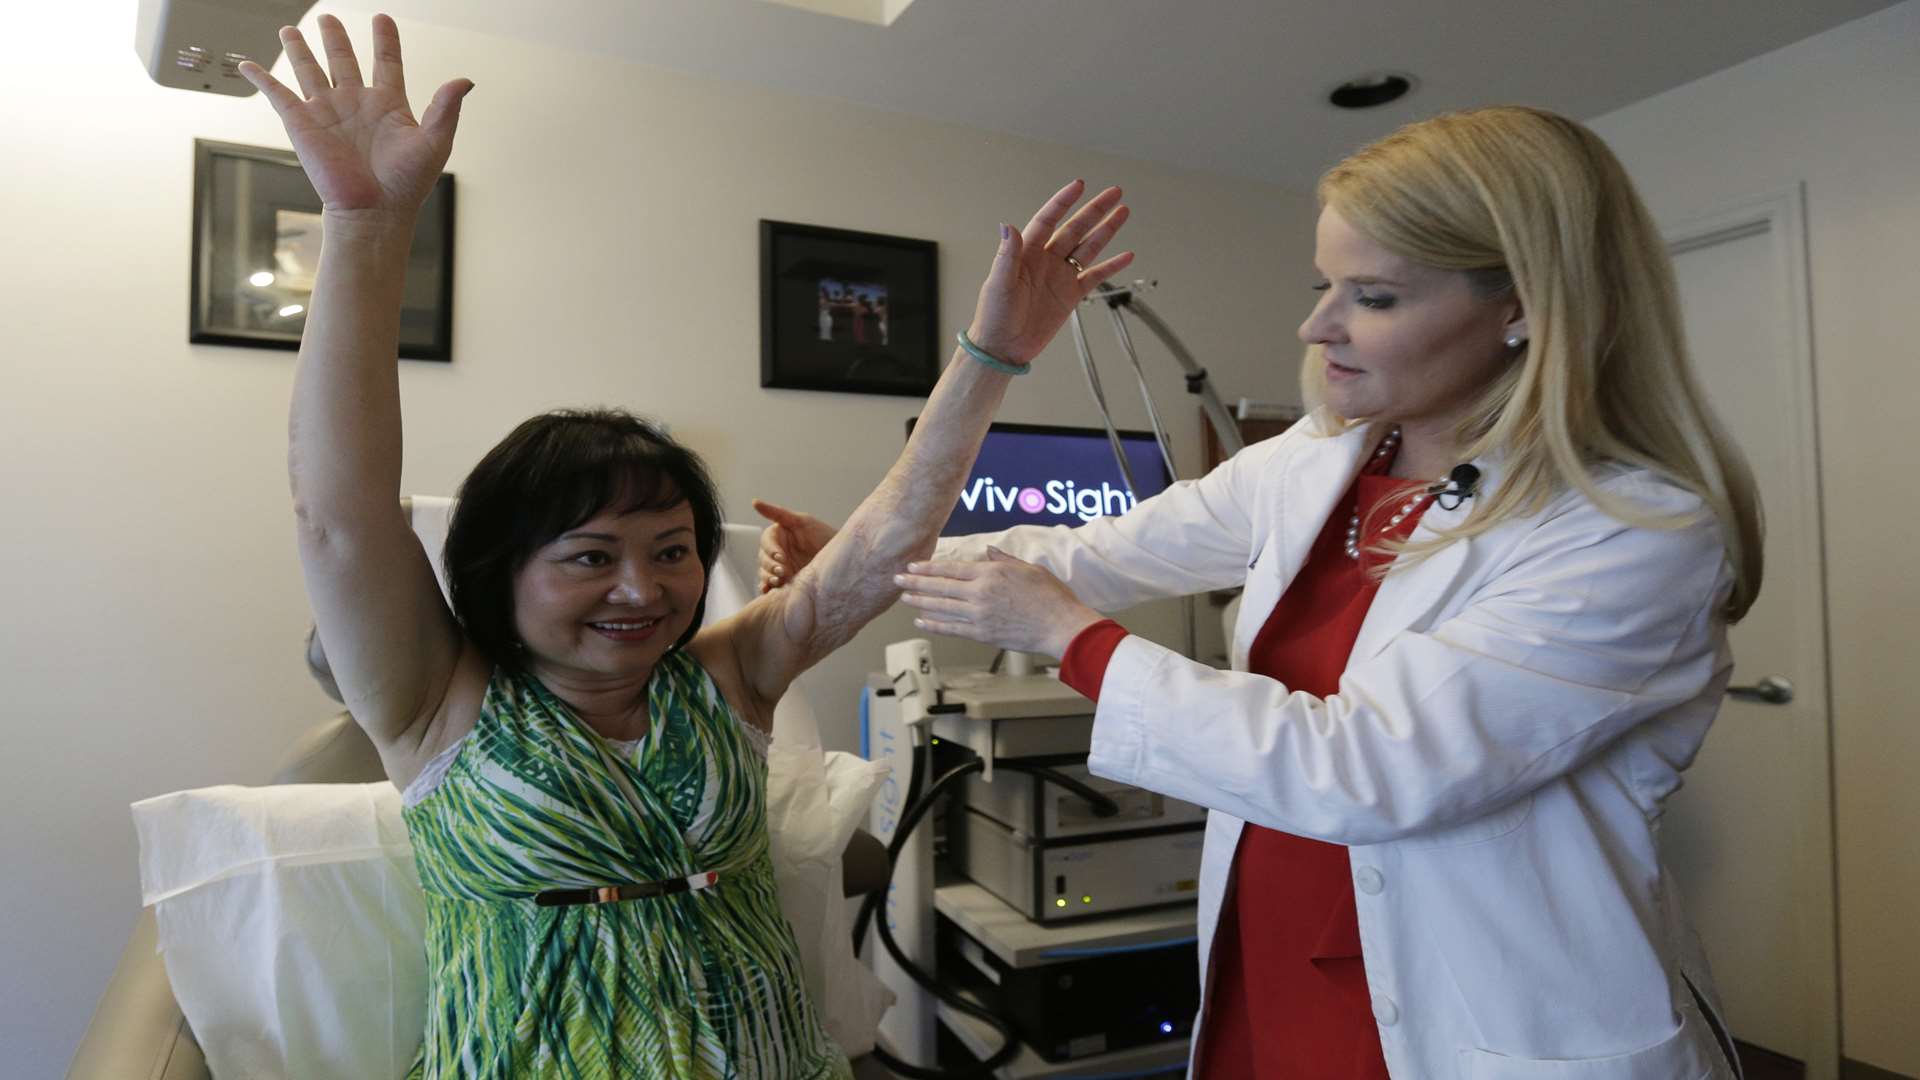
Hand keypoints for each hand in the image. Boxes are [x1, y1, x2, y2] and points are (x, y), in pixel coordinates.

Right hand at [237, 15, 470, 223]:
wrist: (374, 211)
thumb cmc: (406, 184)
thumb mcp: (434, 141)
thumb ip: (446, 108)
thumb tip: (465, 80)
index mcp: (388, 104)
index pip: (387, 63)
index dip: (386, 41)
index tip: (383, 19)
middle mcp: (356, 104)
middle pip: (343, 60)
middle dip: (336, 38)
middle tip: (329, 17)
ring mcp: (327, 112)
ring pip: (310, 70)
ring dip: (300, 49)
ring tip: (291, 29)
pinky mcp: (302, 123)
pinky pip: (277, 94)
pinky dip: (261, 78)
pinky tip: (248, 65)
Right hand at [754, 499, 837, 592]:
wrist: (842, 560)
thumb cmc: (823, 536)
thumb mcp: (802, 521)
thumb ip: (777, 513)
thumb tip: (754, 502)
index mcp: (778, 536)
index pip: (766, 542)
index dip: (771, 549)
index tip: (781, 557)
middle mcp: (777, 552)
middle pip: (763, 558)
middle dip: (770, 566)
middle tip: (783, 572)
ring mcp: (780, 567)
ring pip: (765, 573)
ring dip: (768, 578)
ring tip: (779, 582)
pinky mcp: (785, 581)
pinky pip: (770, 585)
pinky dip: (768, 588)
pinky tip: (769, 591)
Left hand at [896, 549, 1102, 657]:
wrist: (1060, 626)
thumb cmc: (1051, 596)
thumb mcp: (1028, 568)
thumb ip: (1003, 560)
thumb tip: (988, 552)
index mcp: (990, 574)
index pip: (951, 569)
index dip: (928, 567)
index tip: (913, 566)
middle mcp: (980, 593)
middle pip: (940, 587)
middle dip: (915, 583)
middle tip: (896, 579)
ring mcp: (979, 615)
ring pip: (941, 607)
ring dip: (920, 602)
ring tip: (905, 598)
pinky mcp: (982, 634)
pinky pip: (952, 628)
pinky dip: (934, 624)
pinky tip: (921, 620)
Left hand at [966, 180, 1133, 364]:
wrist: (1003, 347)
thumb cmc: (994, 316)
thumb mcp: (999, 283)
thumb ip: (1007, 255)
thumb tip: (1007, 226)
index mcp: (1027, 253)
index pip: (1048, 220)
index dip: (1063, 202)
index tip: (1079, 186)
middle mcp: (1045, 260)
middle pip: (1075, 228)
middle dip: (1095, 210)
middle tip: (1114, 193)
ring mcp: (1059, 276)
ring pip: (1088, 247)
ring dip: (1106, 230)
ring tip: (1122, 212)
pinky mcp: (1070, 296)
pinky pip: (1094, 277)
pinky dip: (1111, 267)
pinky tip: (1126, 255)